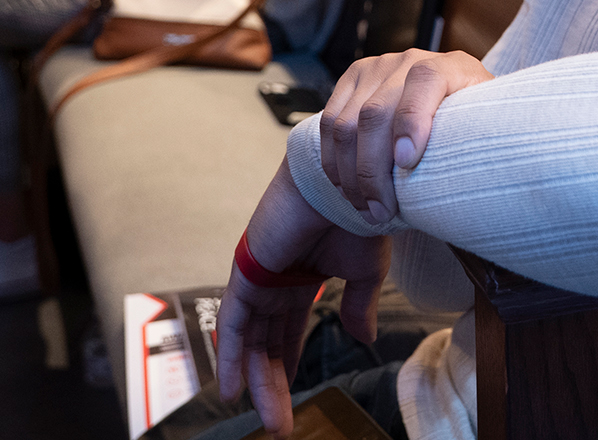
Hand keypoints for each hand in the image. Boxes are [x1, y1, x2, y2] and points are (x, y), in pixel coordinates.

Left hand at [217, 162, 390, 437]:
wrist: (348, 182)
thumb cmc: (358, 214)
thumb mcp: (365, 271)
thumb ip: (358, 307)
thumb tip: (364, 339)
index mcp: (304, 277)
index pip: (290, 331)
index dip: (289, 364)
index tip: (293, 400)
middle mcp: (278, 280)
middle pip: (269, 342)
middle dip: (274, 384)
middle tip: (282, 423)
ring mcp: (261, 277)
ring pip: (253, 341)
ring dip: (259, 382)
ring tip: (270, 419)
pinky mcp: (248, 273)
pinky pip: (234, 324)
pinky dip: (232, 357)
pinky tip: (235, 389)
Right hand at [319, 50, 492, 224]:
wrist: (453, 102)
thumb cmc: (469, 127)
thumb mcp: (482, 132)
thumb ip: (471, 145)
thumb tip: (455, 188)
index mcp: (452, 67)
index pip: (426, 81)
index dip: (412, 121)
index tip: (407, 163)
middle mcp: (411, 60)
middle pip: (375, 113)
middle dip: (373, 171)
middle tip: (382, 210)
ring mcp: (378, 67)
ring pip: (346, 124)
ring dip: (350, 175)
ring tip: (366, 207)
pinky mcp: (353, 78)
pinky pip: (329, 123)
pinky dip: (334, 163)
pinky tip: (348, 189)